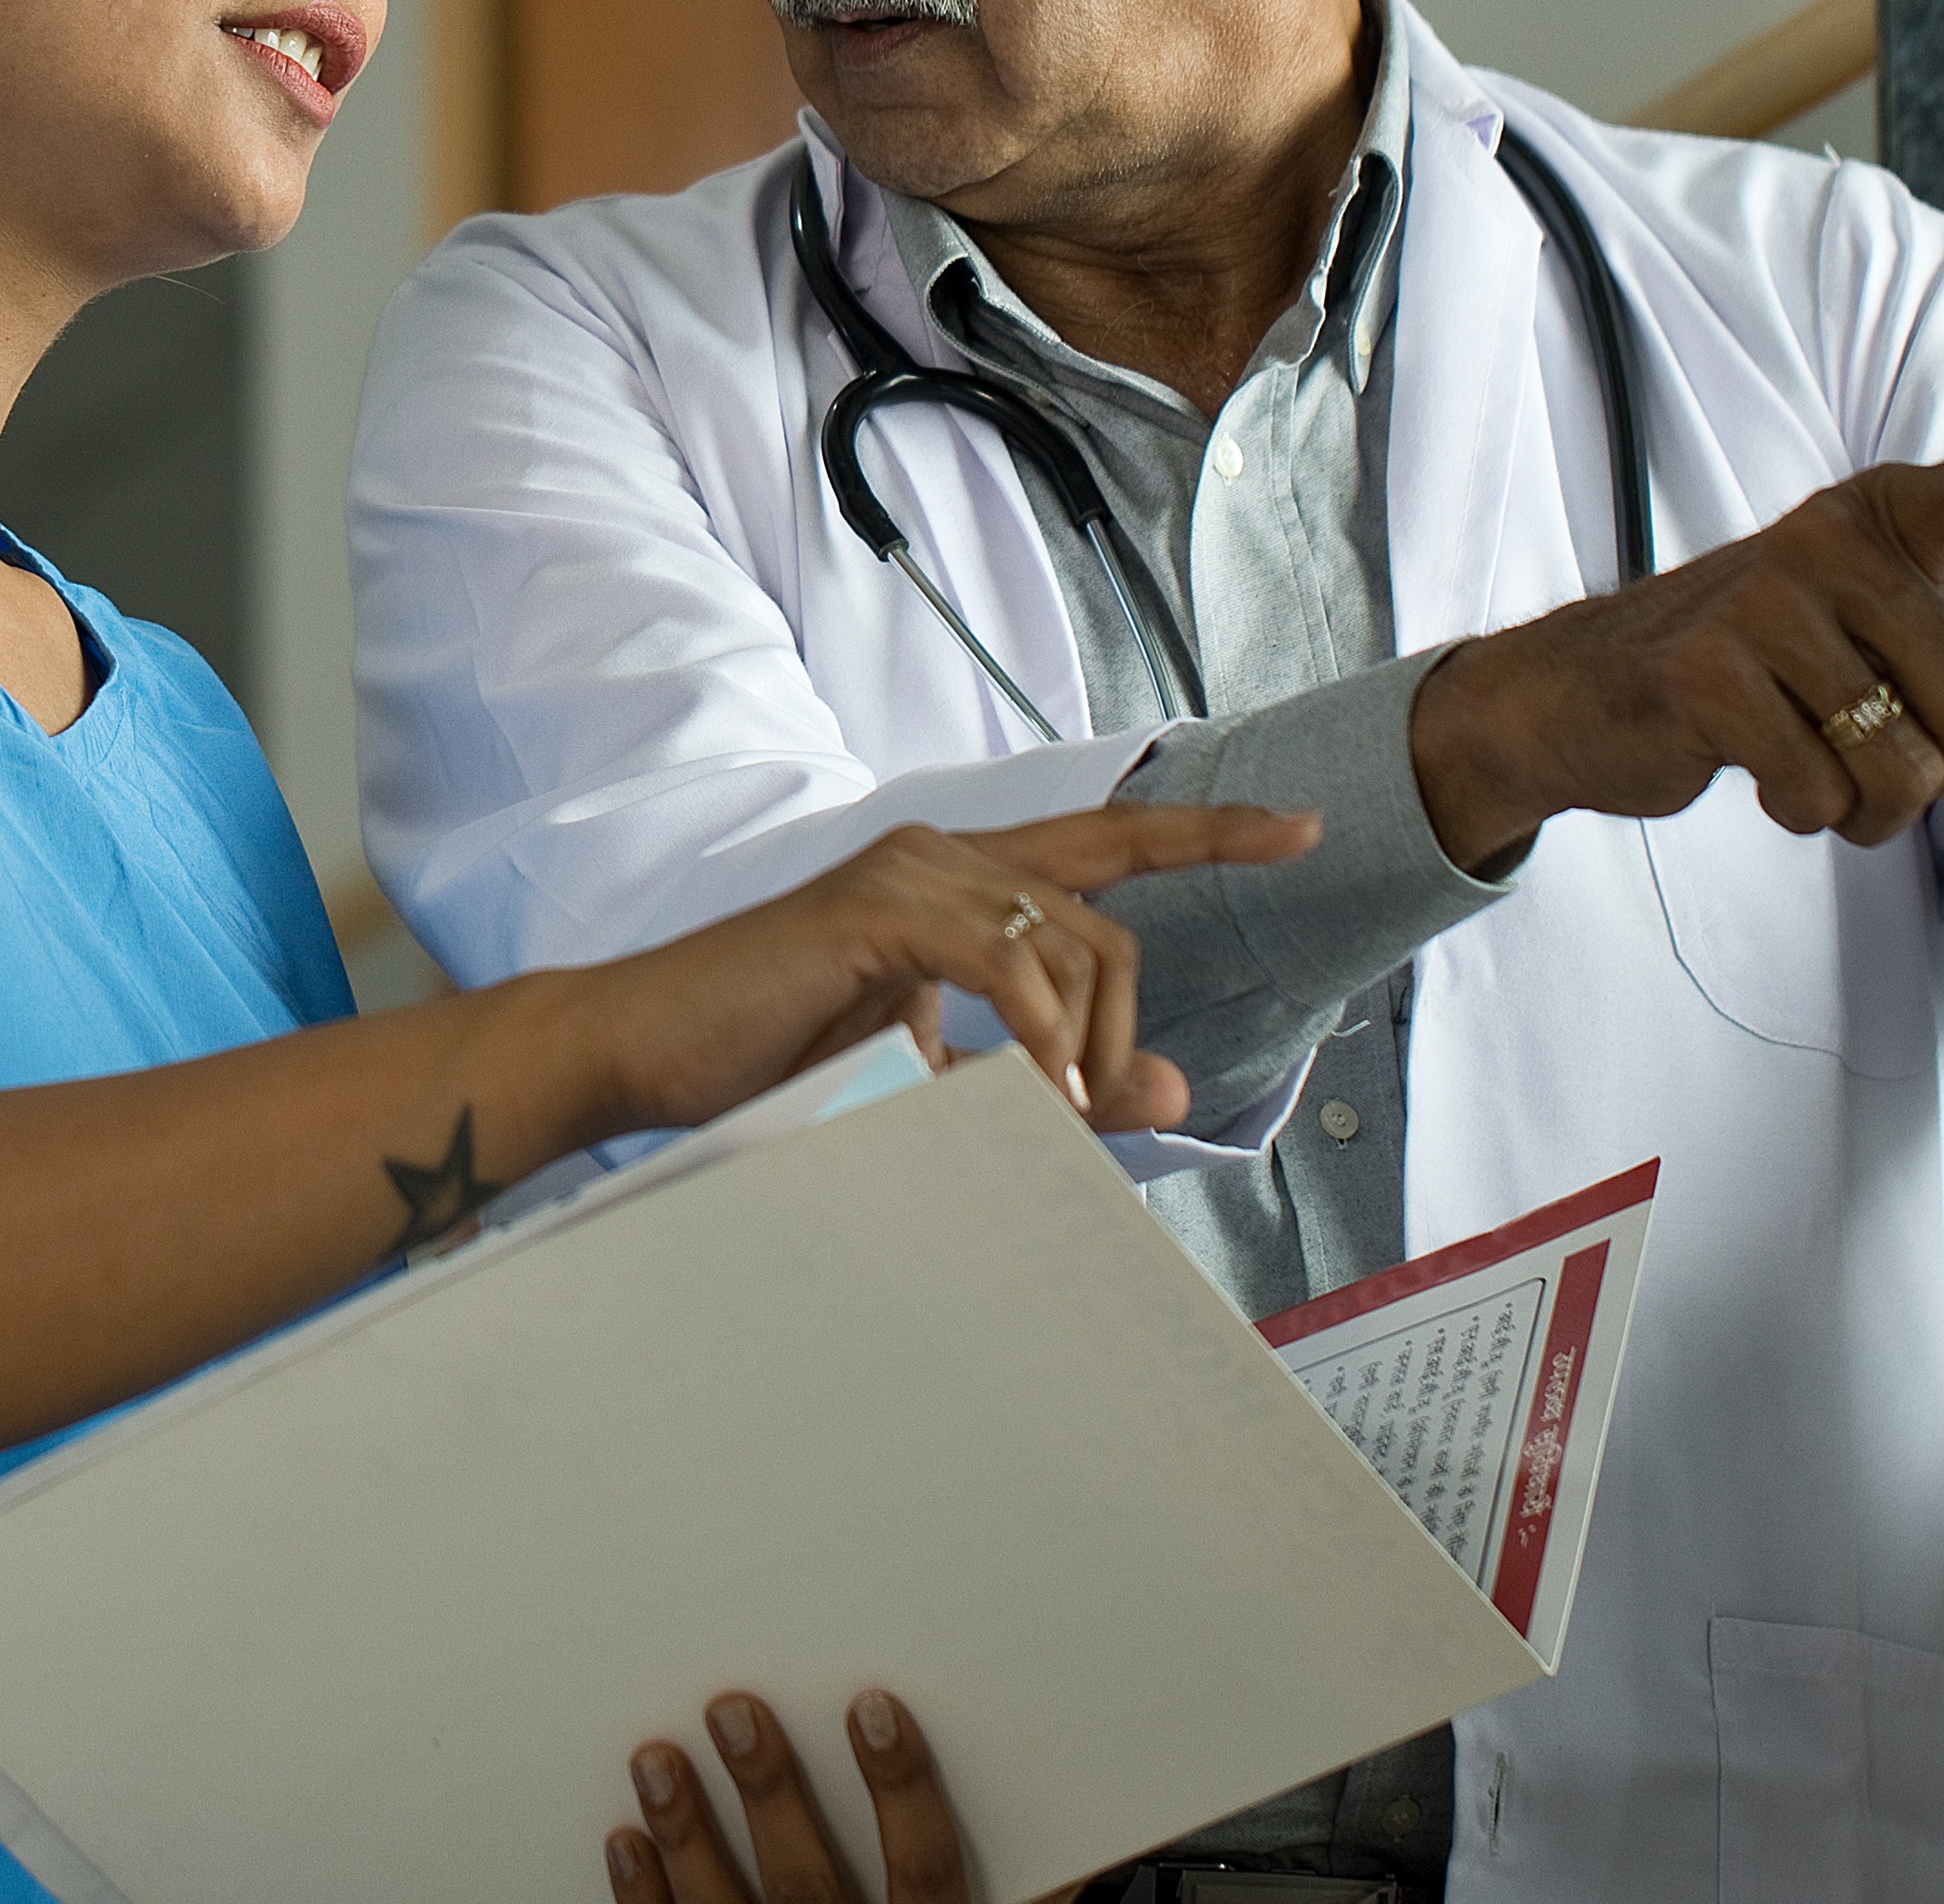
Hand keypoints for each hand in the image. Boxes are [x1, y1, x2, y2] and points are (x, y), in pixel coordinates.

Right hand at [564, 806, 1320, 1142]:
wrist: (641, 1054)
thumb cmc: (774, 1066)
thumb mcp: (941, 1079)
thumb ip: (1056, 1076)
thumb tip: (1171, 1084)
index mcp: (958, 880)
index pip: (1110, 842)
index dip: (1211, 832)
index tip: (1302, 829)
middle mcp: (943, 852)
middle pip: (1108, 918)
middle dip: (1127, 1024)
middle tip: (1096, 1113)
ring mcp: (908, 870)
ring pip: (1069, 940)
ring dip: (1082, 1043)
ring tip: (1048, 1115)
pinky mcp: (875, 909)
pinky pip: (1004, 958)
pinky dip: (1034, 1028)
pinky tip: (1024, 1084)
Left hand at [612, 1690, 1012, 1903]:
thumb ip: (1023, 1900)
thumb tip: (1071, 1856)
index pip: (923, 1869)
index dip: (902, 1790)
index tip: (873, 1711)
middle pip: (807, 1881)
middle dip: (769, 1794)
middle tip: (732, 1713)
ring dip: (687, 1833)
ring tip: (657, 1760)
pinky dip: (646, 1897)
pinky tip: (627, 1843)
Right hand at [1402, 440, 1943, 866]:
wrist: (1585, 695)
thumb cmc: (1761, 674)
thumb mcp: (1878, 661)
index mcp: (1875, 522)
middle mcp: (1825, 543)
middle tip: (1878, 753)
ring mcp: (1763, 602)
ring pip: (1903, 766)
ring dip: (1874, 808)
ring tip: (1821, 773)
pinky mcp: (1708, 674)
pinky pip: (1819, 792)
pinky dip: (1804, 811)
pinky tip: (1762, 772)